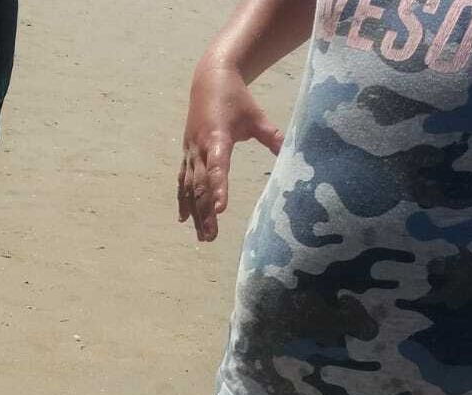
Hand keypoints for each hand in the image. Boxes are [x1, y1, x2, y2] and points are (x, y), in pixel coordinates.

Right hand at [179, 63, 283, 242]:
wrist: (208, 80)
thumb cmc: (236, 99)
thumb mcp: (257, 117)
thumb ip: (271, 136)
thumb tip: (289, 152)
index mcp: (217, 138)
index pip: (218, 168)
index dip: (218, 188)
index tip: (220, 209)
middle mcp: (200, 148)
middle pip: (200, 185)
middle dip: (205, 212)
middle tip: (212, 236)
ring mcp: (190, 152)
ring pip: (190, 188)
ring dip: (195, 213)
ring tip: (203, 236)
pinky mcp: (187, 154)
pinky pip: (182, 181)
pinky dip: (183, 200)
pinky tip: (184, 220)